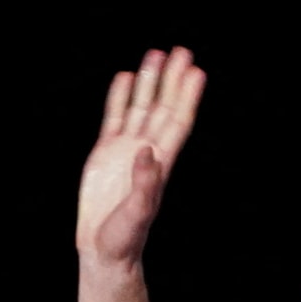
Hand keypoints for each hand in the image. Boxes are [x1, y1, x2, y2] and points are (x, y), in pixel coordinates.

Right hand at [77, 48, 204, 269]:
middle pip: (163, 107)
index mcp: (160, 164)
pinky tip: (125, 78)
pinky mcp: (104, 153)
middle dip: (172, 81)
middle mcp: (146, 151)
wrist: (104, 250)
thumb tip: (148, 151)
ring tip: (156, 54)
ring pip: (140, 108)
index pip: (177, 123)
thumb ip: (145, 184)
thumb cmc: (126, 238)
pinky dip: (119, 98)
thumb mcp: (138, 214)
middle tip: (182, 51)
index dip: (187, 98)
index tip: (196, 73)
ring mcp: (125, 150)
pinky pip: (114, 118)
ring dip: (149, 82)